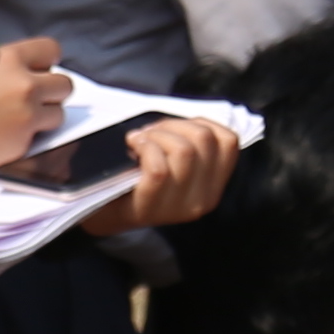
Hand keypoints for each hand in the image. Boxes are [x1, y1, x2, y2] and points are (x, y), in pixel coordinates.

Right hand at [0, 36, 73, 177]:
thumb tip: (3, 66)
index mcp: (9, 60)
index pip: (51, 50)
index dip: (45, 60)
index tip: (39, 68)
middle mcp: (25, 86)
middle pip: (64, 84)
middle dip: (50, 90)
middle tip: (31, 97)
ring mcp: (28, 117)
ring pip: (58, 114)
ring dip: (44, 116)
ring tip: (21, 119)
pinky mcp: (24, 143)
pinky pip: (40, 137)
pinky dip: (29, 136)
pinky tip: (7, 135)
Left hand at [106, 113, 238, 231]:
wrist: (105, 211)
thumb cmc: (139, 177)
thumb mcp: (175, 162)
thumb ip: (192, 144)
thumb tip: (194, 122)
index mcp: (214, 186)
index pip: (229, 141)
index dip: (201, 123)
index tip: (176, 129)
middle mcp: (204, 199)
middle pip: (204, 139)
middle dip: (174, 125)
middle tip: (151, 133)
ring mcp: (178, 206)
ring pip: (184, 151)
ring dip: (157, 135)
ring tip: (140, 140)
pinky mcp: (151, 207)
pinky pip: (158, 167)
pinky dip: (144, 147)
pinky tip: (133, 146)